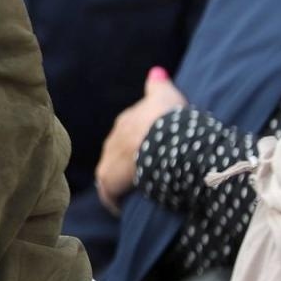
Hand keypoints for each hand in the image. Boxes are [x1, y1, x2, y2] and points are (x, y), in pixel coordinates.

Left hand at [95, 67, 186, 214]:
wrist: (164, 139)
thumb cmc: (171, 118)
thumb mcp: (167, 96)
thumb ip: (159, 85)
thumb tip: (156, 72)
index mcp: (128, 121)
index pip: (129, 133)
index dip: (139, 144)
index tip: (150, 154)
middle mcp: (114, 138)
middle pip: (118, 153)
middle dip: (128, 164)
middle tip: (144, 177)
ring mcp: (109, 159)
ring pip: (111, 172)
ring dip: (121, 183)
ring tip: (136, 194)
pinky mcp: (108, 179)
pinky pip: (109, 193)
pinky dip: (116, 200)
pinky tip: (124, 208)